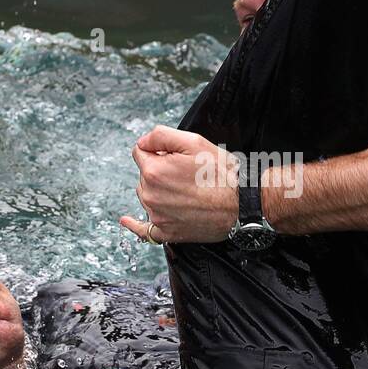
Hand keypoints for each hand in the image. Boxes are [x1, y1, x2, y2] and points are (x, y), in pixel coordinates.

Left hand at [120, 125, 237, 244]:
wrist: (241, 205)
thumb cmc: (221, 174)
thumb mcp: (194, 142)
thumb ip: (161, 136)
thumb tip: (142, 142)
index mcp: (153, 171)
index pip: (140, 152)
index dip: (159, 151)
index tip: (177, 157)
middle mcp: (150, 195)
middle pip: (143, 175)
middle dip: (159, 171)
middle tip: (188, 175)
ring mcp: (157, 216)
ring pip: (147, 196)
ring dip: (159, 191)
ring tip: (187, 192)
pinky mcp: (166, 232)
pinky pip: (144, 230)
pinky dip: (135, 225)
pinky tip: (127, 221)